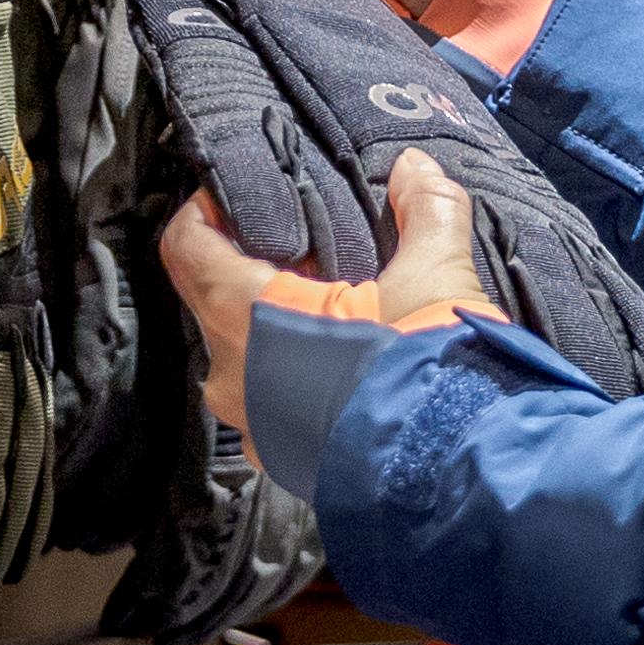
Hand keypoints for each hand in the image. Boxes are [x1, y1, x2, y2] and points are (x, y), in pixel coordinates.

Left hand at [158, 148, 494, 440]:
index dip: (206, 212)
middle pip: (216, 298)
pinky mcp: (282, 459)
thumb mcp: (437, 276)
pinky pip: (271, 402)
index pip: (186, 244)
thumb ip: (425, 210)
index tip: (245, 199)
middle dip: (261, 270)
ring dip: (282, 327)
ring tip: (343, 310)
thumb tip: (417, 168)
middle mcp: (230, 373)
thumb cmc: (428, 371)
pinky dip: (298, 377)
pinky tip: (351, 367)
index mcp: (244, 315)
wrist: (457, 476)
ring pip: (245, 354)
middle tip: (316, 254)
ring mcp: (252, 424)